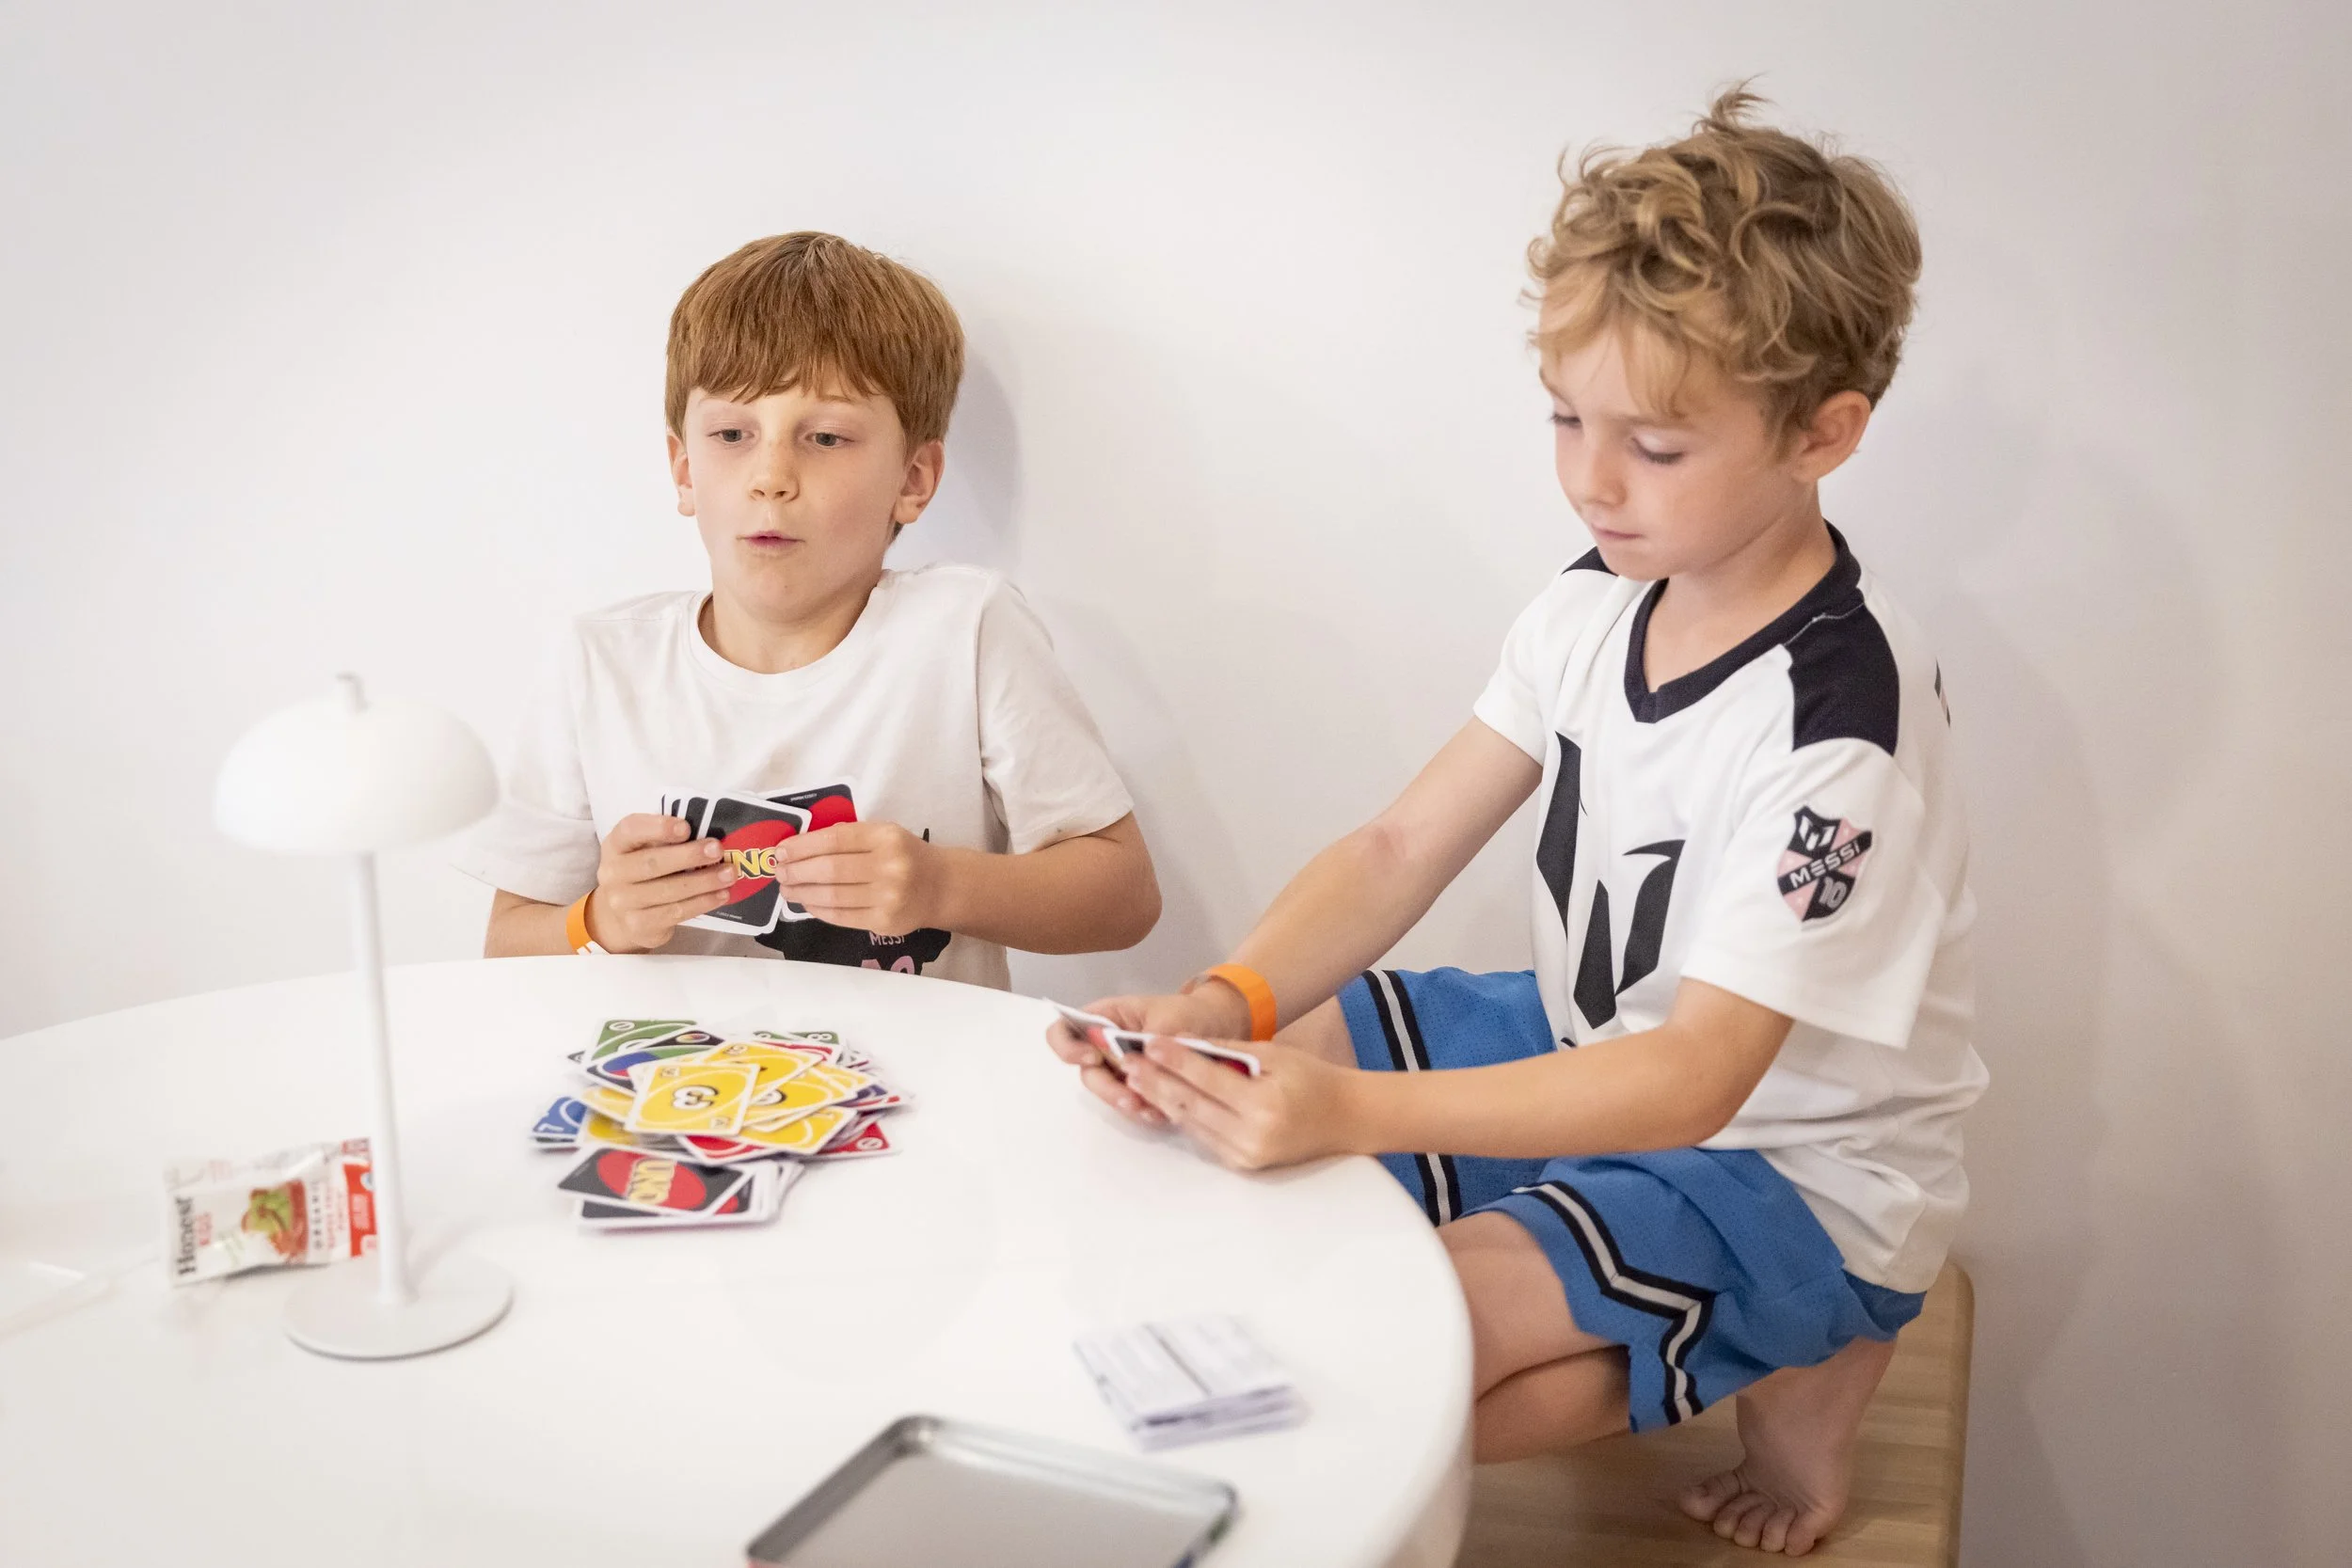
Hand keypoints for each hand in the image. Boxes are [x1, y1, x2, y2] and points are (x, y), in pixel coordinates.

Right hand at [587, 813, 740, 952]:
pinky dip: (702, 903)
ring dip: (703, 882)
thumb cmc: (641, 872)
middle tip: (718, 850)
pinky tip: (721, 895)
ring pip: (667, 891)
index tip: (686, 827)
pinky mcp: (638, 925)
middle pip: (652, 863)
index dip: (657, 827)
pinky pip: (675, 913)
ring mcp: (623, 902)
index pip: (630, 829)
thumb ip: (665, 839)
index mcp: (616, 845)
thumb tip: (707, 836)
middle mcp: (613, 873)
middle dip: (689, 856)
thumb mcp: (643, 849)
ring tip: (729, 874)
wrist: (620, 915)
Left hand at [774, 820, 943, 936]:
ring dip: (802, 892)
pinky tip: (807, 902)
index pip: (834, 840)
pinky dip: (818, 909)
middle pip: (829, 870)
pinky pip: (841, 916)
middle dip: (796, 871)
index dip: (802, 846)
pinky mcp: (884, 922)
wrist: (940, 887)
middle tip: (779, 871)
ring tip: (787, 889)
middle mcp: (889, 867)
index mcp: (886, 838)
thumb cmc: (905, 856)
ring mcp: (887, 897)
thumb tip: (801, 846)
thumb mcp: (884, 834)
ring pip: (832, 896)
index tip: (782, 851)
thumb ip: (849, 837)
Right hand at [1043, 988, 1248, 1126]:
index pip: (1063, 1032)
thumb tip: (1132, 1060)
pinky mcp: (1137, 1089)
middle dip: (1106, 1089)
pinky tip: (1162, 1114)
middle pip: (1085, 1072)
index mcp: (1104, 1019)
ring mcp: (1119, 1070)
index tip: (1091, 1057)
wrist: (1217, 1028)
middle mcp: (1104, 1047)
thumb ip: (1147, 1039)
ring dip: (1125, 1104)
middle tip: (1129, 1099)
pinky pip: (1131, 1105)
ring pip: (1107, 1093)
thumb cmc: (1187, 1014)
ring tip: (1152, 1109)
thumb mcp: (1168, 1019)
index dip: (1067, 1047)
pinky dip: (1143, 1112)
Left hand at [1122, 1034, 1361, 1170]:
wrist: (1346, 1119)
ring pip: (1192, 1124)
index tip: (1148, 1043)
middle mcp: (1252, 1135)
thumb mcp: (1275, 1054)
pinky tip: (1164, 1099)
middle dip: (1156, 1082)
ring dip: (1162, 1100)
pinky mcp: (1243, 1164)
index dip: (1174, 1060)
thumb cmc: (1312, 1079)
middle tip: (1128, 1063)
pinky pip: (1204, 1138)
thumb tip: (1182, 1043)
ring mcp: (1246, 1155)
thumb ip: (1229, 1052)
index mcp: (1263, 1104)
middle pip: (1191, 1105)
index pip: (1207, 1078)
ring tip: (1137, 1079)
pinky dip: (1184, 1117)